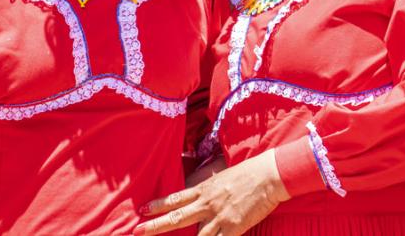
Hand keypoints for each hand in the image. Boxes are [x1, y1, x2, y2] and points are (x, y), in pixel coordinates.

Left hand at [135, 149, 289, 235]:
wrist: (267, 175)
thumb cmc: (247, 174)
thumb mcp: (221, 178)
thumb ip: (208, 190)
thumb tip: (199, 198)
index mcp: (204, 189)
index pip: (175, 198)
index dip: (157, 205)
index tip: (142, 211)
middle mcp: (207, 203)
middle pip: (177, 217)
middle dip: (156, 226)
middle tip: (137, 231)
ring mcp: (219, 216)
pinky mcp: (233, 227)